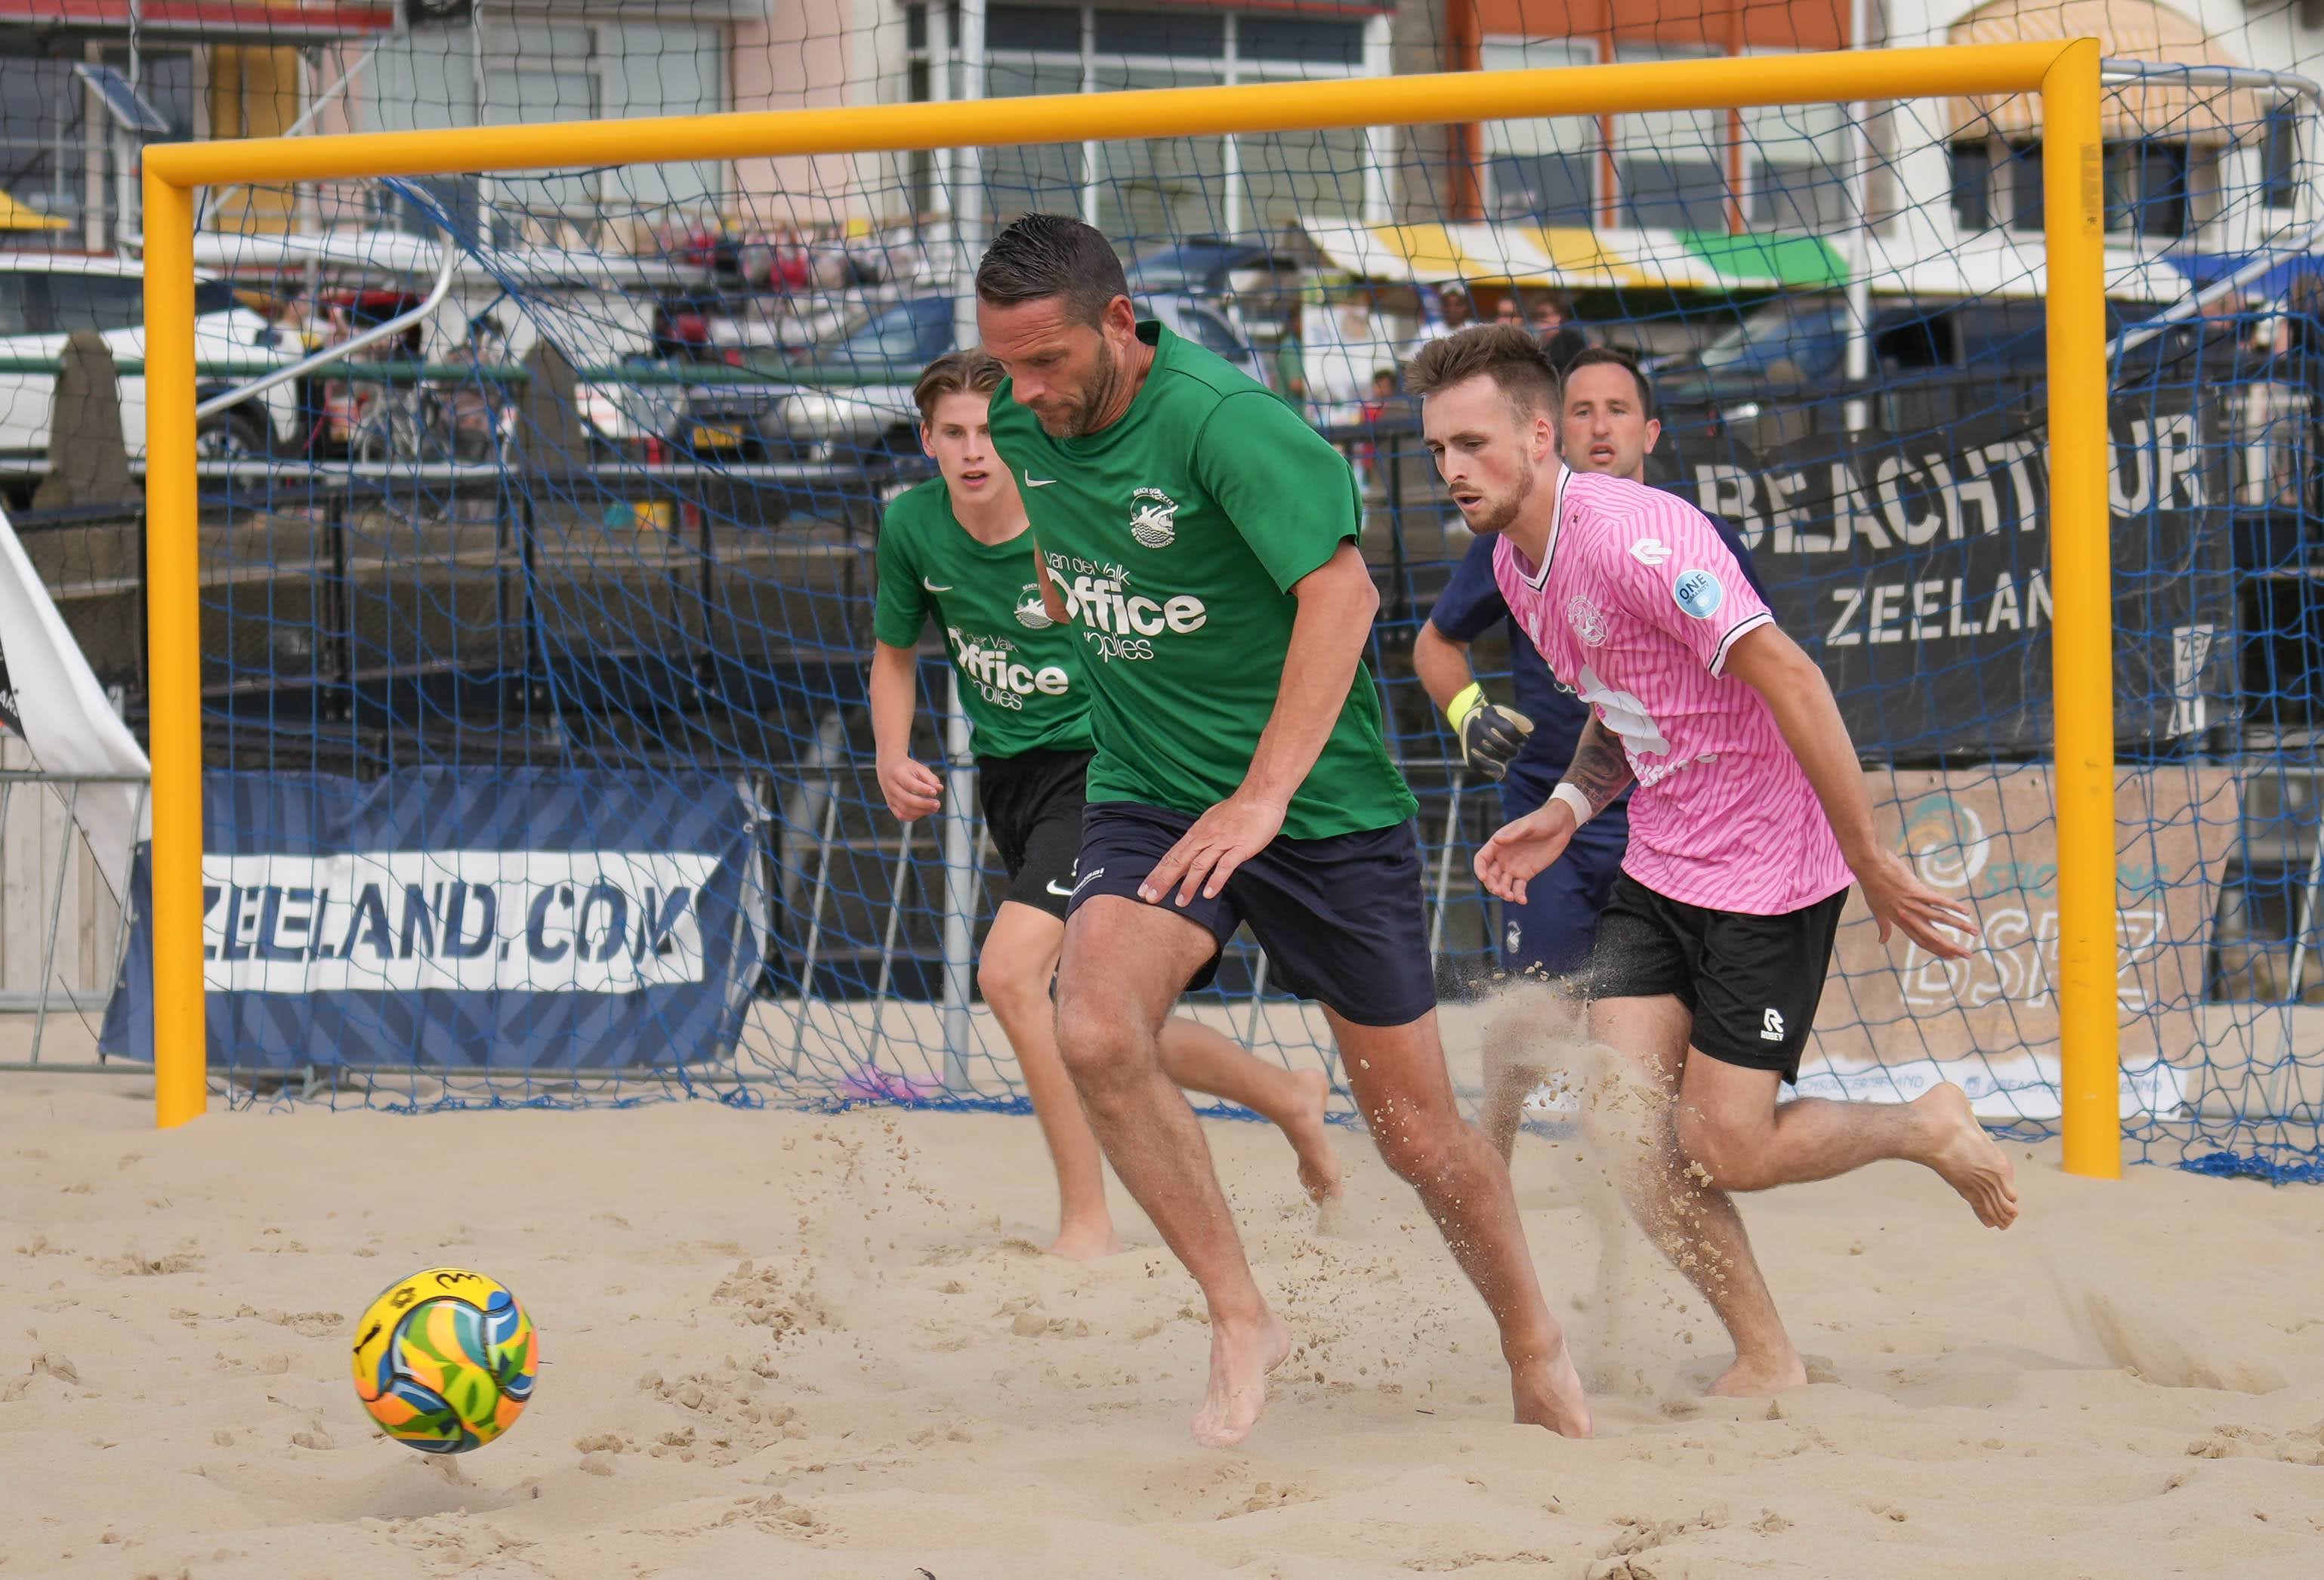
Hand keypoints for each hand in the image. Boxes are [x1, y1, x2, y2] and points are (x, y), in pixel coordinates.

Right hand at [877, 754, 942, 822]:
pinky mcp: (891, 805)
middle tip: (937, 804)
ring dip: (922, 812)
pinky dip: (914, 816)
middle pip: (907, 800)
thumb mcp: (919, 767)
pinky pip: (901, 816)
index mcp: (898, 773)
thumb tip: (939, 789)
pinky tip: (923, 811)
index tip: (935, 792)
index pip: (910, 784)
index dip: (923, 790)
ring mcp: (890, 798)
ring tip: (934, 808)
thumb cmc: (906, 768)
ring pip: (905, 810)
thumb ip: (930, 778)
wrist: (888, 767)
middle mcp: (891, 787)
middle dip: (924, 804)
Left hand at [1138, 792, 1287, 906]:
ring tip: (1180, 903)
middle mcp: (1205, 838)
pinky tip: (1209, 894)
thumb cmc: (1238, 810)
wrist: (1260, 796)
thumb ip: (1201, 837)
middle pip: (1179, 861)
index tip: (1144, 889)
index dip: (1157, 873)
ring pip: (1200, 865)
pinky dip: (1216, 880)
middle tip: (1150, 898)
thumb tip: (1191, 848)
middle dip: (1163, 880)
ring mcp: (1222, 842)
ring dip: (1189, 885)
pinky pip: (1226, 865)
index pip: (1172, 856)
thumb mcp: (1211, 821)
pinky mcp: (1240, 847)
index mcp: (1197, 833)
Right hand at [1458, 702, 1534, 780]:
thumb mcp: (1504, 712)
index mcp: (1488, 714)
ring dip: (1504, 759)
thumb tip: (1530, 729)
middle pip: (1500, 744)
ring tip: (1508, 756)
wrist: (1467, 721)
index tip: (1524, 740)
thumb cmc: (1493, 718)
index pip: (1509, 729)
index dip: (1520, 738)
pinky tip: (1501, 770)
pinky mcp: (1468, 753)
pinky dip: (1492, 769)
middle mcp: (1478, 726)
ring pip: (1492, 755)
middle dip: (1513, 750)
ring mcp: (1472, 740)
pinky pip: (1480, 764)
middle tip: (1516, 751)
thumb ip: (1519, 719)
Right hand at [1474, 801, 1576, 904]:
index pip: (1482, 859)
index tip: (1483, 878)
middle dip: (1492, 885)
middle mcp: (1503, 857)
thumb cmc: (1541, 821)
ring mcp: (1514, 867)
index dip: (1479, 869)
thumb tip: (1497, 840)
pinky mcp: (1526, 874)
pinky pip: (1518, 887)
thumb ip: (1512, 834)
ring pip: (1503, 884)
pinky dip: (1519, 895)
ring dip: (1503, 892)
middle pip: (1490, 875)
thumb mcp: (1527, 825)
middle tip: (1500, 891)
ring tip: (1511, 897)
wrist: (1560, 826)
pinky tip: (1522, 900)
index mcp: (1498, 844)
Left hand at [1851, 846, 1978, 958]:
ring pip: (1940, 918)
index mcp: (1900, 921)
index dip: (1937, 950)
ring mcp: (1912, 903)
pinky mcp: (1916, 890)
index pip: (1921, 940)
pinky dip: (1953, 906)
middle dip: (1951, 947)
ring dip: (1960, 926)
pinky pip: (1938, 900)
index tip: (1951, 956)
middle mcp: (1908, 916)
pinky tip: (1966, 911)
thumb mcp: (1875, 909)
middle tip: (1967, 955)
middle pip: (1933, 936)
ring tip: (1975, 932)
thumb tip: (1882, 941)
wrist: (1868, 866)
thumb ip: (1883, 926)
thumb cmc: (1872, 885)